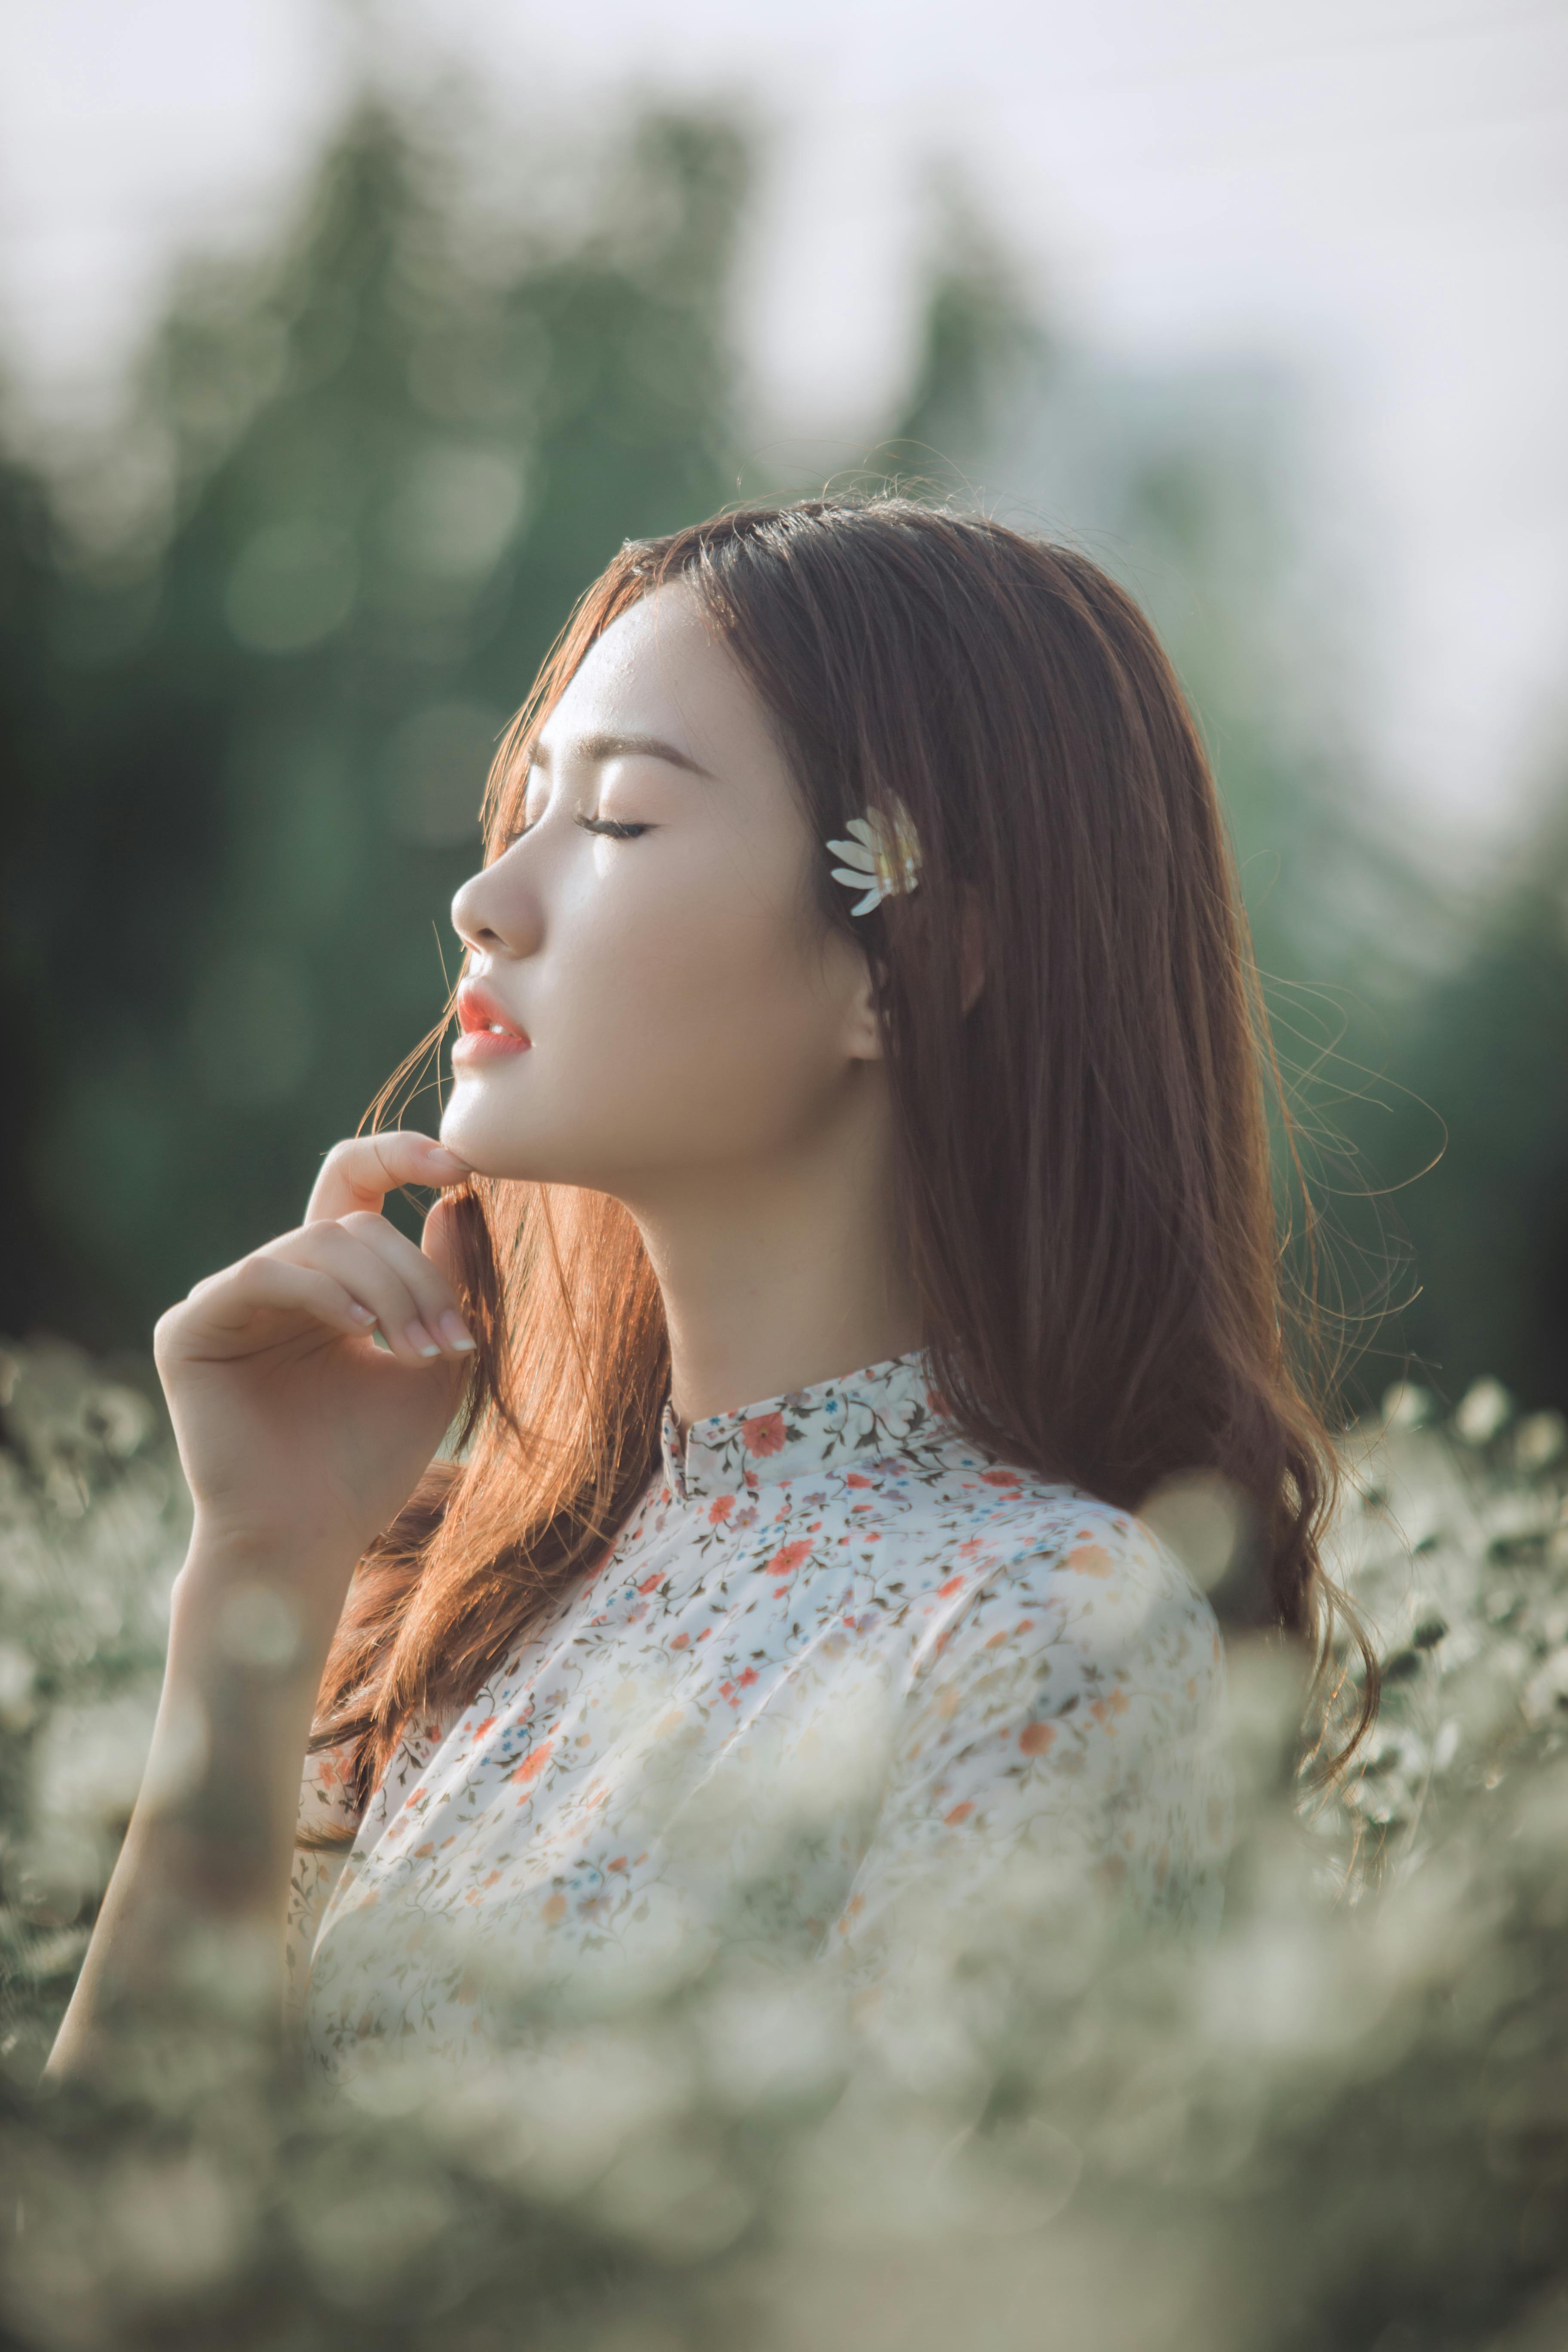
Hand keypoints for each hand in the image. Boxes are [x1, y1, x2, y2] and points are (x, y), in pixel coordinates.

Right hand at [153, 1133, 478, 1619]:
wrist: (311, 1539)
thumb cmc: (367, 1461)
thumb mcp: (433, 1361)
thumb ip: (445, 1283)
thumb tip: (455, 1200)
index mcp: (325, 1282)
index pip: (354, 1188)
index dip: (399, 1156)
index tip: (459, 1166)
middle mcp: (272, 1281)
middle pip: (352, 1223)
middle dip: (415, 1276)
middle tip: (454, 1343)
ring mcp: (225, 1302)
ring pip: (315, 1242)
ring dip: (385, 1290)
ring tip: (423, 1352)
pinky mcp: (189, 1329)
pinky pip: (262, 1273)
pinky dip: (320, 1292)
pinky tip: (359, 1332)